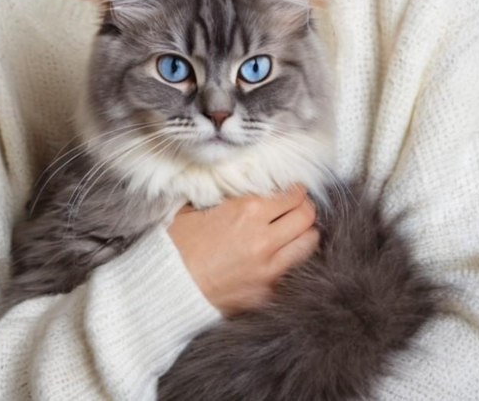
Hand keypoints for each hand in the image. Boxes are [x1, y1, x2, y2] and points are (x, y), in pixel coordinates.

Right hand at [166, 183, 319, 316]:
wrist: (169, 288)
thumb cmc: (177, 245)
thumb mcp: (197, 208)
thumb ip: (225, 197)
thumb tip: (240, 187)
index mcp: (247, 210)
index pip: (291, 194)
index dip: (295, 190)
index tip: (292, 191)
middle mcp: (263, 237)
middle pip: (307, 215)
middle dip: (304, 208)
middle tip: (297, 208)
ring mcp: (268, 267)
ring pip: (309, 242)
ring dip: (305, 234)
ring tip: (295, 231)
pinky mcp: (267, 291)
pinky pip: (294, 270)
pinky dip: (293, 260)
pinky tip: (284, 255)